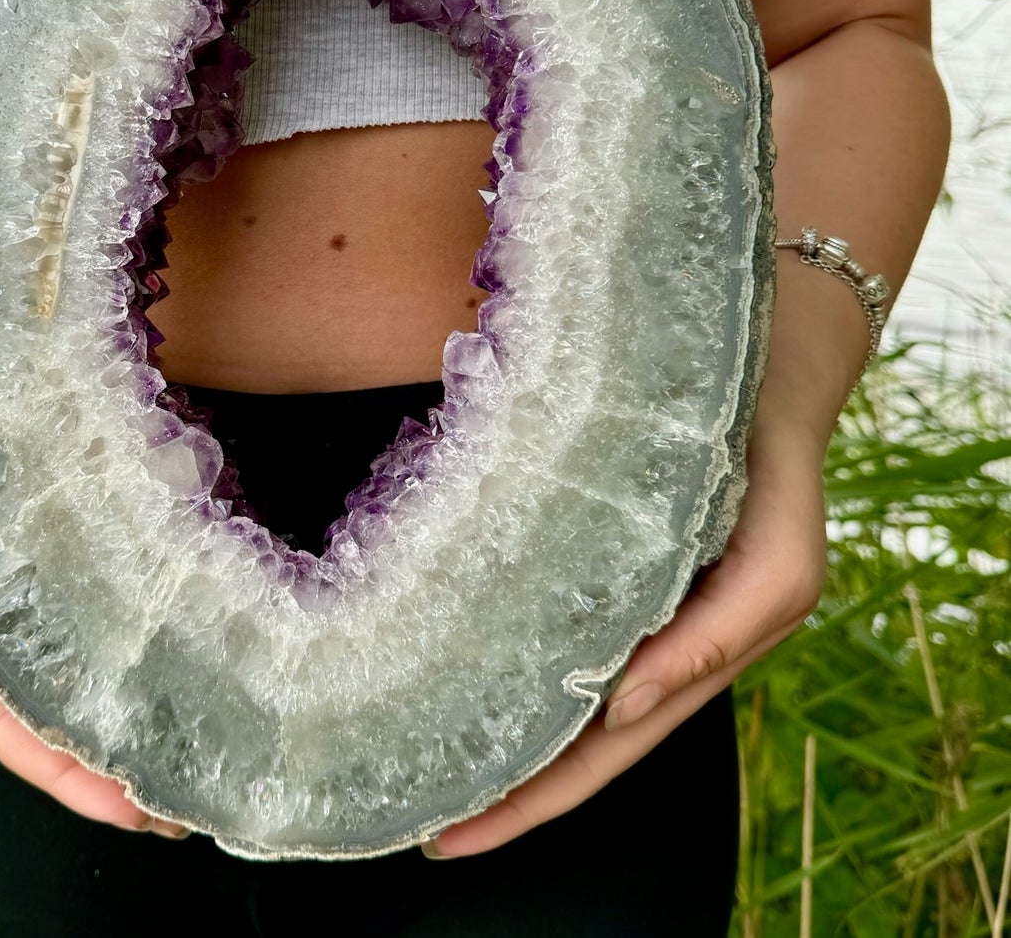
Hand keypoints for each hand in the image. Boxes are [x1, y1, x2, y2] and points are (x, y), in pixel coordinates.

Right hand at [0, 384, 188, 838]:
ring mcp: (22, 583)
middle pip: (45, 712)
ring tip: (189, 765)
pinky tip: (179, 664)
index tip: (115, 803)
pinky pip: (94, 600)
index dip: (51, 765)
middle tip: (172, 813)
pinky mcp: (58, 535)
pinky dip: (129, 641)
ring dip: (124, 720)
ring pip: (75, 668)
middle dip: (100, 770)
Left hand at [423, 418, 827, 857]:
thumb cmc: (774, 471)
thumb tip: (622, 707)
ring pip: (552, 684)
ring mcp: (619, 597)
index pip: (602, 751)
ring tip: (424, 763)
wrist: (765, 368)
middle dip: (504, 790)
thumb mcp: (779, 565)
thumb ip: (715, 637)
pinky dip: (504, 650)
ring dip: (497, 729)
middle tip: (424, 824)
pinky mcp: (592, 546)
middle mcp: (649, 636)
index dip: (536, 800)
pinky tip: (452, 661)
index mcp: (689, 653)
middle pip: (569, 737)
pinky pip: (546, 615)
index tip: (454, 835)